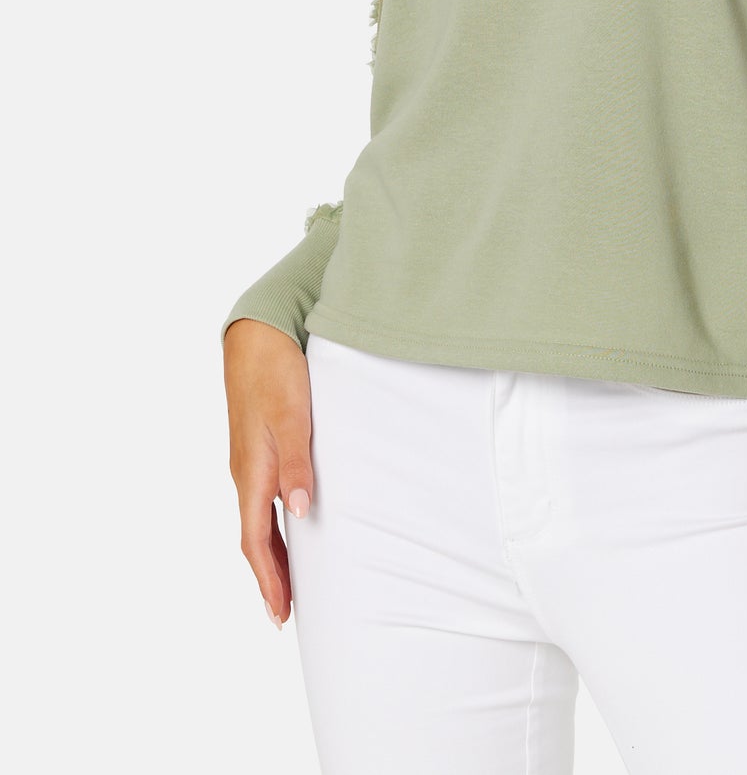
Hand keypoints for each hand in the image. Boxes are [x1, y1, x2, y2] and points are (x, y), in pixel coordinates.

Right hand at [223, 317, 314, 626]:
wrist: (256, 332)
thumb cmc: (275, 370)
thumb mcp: (292, 415)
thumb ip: (296, 463)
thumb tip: (299, 512)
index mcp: (251, 471)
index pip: (255, 539)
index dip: (268, 579)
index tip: (280, 614)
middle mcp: (247, 471)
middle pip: (254, 537)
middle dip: (269, 577)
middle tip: (285, 614)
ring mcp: (251, 459)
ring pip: (258, 518)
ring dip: (272, 553)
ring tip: (290, 583)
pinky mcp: (260, 445)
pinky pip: (263, 498)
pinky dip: (274, 523)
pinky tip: (292, 524)